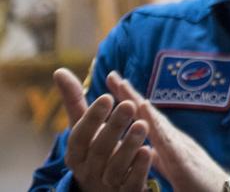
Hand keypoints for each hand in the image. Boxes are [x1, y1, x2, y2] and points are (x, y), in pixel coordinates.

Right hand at [53, 67, 152, 191]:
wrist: (103, 188)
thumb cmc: (93, 148)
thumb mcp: (83, 127)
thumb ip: (74, 101)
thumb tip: (59, 70)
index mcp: (76, 154)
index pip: (79, 136)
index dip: (91, 118)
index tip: (107, 96)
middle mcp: (88, 170)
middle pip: (99, 150)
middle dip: (113, 127)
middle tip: (128, 105)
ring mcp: (107, 184)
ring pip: (115, 168)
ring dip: (129, 145)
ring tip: (143, 125)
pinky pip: (131, 183)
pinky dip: (140, 168)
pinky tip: (150, 151)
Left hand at [106, 72, 229, 191]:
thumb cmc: (199, 184)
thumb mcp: (174, 168)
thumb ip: (161, 158)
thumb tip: (147, 149)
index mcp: (167, 143)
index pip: (144, 119)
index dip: (129, 102)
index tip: (113, 85)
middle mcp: (173, 139)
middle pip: (148, 113)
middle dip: (129, 94)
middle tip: (112, 75)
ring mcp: (179, 146)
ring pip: (155, 120)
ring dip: (138, 103)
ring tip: (123, 86)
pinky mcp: (183, 159)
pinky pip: (166, 138)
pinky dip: (154, 122)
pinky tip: (144, 110)